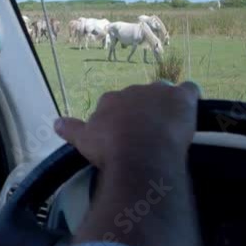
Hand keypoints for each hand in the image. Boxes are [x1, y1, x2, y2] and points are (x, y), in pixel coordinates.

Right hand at [54, 80, 199, 173]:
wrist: (139, 154)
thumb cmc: (109, 149)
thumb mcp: (84, 140)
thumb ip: (71, 128)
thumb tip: (55, 122)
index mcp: (110, 100)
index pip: (115, 104)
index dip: (120, 118)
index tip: (124, 133)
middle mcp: (132, 91)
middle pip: (138, 98)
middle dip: (142, 111)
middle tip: (146, 134)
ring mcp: (158, 93)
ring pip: (163, 93)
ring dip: (165, 106)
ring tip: (168, 127)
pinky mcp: (181, 98)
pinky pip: (189, 90)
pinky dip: (190, 98)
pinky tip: (190, 110)